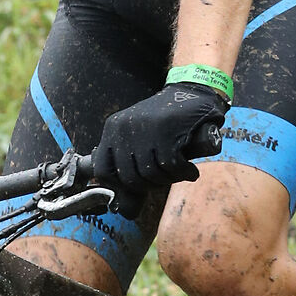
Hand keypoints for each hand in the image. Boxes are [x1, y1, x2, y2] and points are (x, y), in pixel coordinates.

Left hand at [91, 83, 227, 217]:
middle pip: (130, 178)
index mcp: (113, 130)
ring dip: (168, 180)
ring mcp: (144, 130)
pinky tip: (190, 171)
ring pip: (151, 174)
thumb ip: (127, 158)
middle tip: (164, 180)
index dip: (119, 185)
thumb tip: (122, 204)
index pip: (103, 170)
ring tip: (178, 173)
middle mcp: (124, 129)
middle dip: (150, 185)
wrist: (192, 90)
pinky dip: (183, 173)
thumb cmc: (165, 120)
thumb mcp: (137, 132)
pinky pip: (171, 167)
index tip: (137, 187)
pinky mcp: (166, 132)